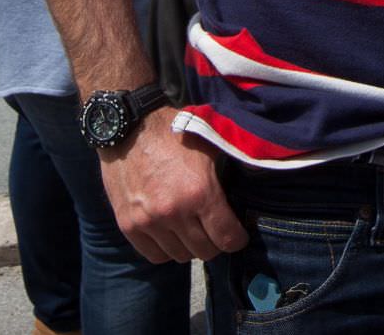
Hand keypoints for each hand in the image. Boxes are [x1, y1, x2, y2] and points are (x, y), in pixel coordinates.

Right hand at [98, 109, 248, 263]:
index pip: (227, 238)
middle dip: (214, 243)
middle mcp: (174, 212)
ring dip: (188, 246)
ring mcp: (149, 221)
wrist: (128, 127)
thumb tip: (255, 187)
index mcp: (200, 192)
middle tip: (212, 230)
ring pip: (180, 256)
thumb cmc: (173, 134)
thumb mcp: (210, 146)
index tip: (236, 236)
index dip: (237, 240)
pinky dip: (165, 249)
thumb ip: (229, 173)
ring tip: (189, 229)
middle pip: (205, 252)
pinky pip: (154, 255)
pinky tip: (169, 233)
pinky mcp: (128, 225)